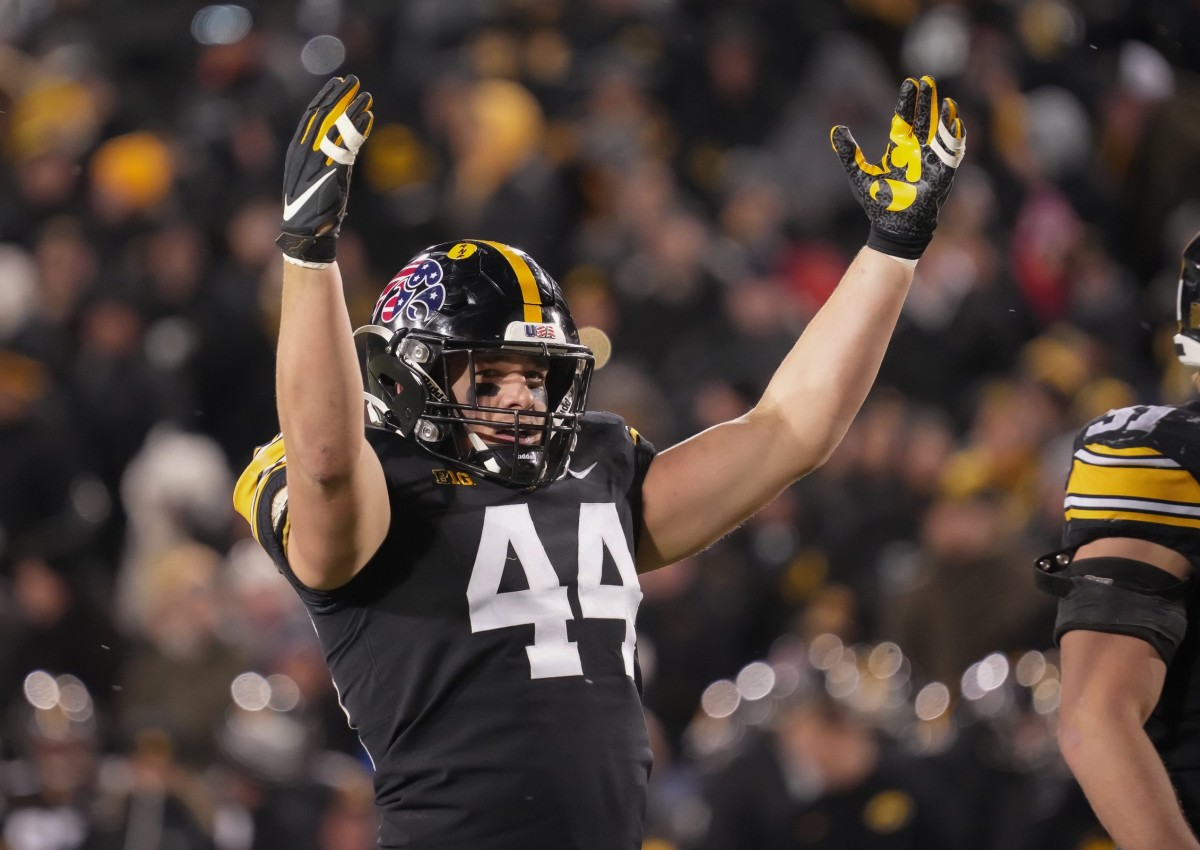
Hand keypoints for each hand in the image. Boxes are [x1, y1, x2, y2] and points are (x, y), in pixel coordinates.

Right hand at [276, 75, 373, 267]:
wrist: (307, 234)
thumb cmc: (312, 208)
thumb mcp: (314, 176)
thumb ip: (324, 157)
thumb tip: (342, 140)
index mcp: (296, 151)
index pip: (310, 116)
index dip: (325, 97)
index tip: (338, 83)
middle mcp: (305, 153)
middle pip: (322, 116)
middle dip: (339, 96)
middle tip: (354, 80)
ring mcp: (317, 163)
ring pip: (336, 128)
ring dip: (352, 109)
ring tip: (366, 95)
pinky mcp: (332, 175)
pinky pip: (346, 147)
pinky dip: (357, 130)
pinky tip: (367, 118)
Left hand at [831, 75, 964, 260]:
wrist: (893, 228)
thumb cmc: (878, 203)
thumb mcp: (859, 174)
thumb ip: (848, 152)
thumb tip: (836, 129)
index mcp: (898, 149)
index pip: (904, 119)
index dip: (908, 102)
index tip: (910, 83)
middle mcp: (916, 152)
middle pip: (923, 121)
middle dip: (927, 102)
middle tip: (928, 80)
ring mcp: (930, 162)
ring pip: (939, 134)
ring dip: (943, 118)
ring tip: (946, 101)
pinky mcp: (942, 175)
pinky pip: (951, 155)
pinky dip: (955, 140)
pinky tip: (956, 125)